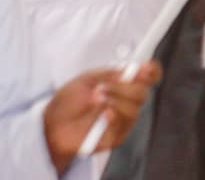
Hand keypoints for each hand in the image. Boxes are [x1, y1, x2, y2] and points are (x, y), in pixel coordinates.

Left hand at [43, 62, 162, 173]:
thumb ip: (108, 74)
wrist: (53, 125)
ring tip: (96, 100)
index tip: (145, 69)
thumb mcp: (86, 80)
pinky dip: (115, 117)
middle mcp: (127, 101)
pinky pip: (124, 125)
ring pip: (135, 109)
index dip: (151, 72)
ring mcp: (124, 120)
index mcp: (122, 84)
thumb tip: (129, 71)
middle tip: (103, 87)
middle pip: (143, 93)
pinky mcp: (118, 136)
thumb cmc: (69, 101)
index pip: (147, 77)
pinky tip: (103, 115)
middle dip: (124, 88)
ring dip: (116, 101)